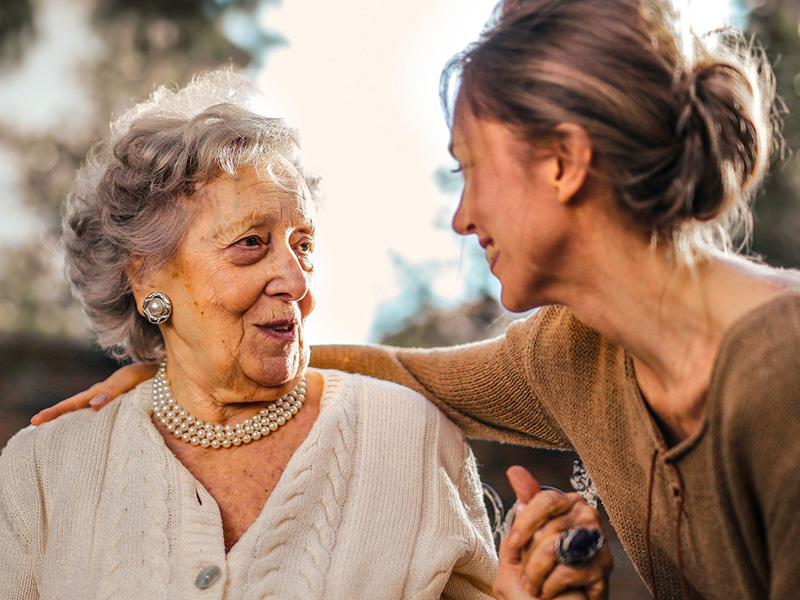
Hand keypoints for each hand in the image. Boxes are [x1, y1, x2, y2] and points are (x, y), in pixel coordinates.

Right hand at [30, 362, 157, 425]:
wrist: (170, 373)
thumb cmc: (151, 374)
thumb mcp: (132, 379)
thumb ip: (113, 391)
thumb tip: (92, 406)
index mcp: (103, 390)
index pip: (75, 402)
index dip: (56, 412)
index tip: (36, 421)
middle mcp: (104, 396)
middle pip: (77, 407)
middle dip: (57, 416)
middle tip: (35, 425)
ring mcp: (113, 401)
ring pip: (88, 412)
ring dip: (73, 421)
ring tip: (56, 434)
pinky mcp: (124, 406)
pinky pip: (104, 416)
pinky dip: (93, 422)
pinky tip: (88, 434)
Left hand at [493, 466, 611, 599]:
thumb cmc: (542, 571)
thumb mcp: (524, 538)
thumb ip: (523, 506)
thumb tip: (515, 471)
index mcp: (568, 504)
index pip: (546, 499)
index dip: (526, 522)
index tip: (514, 543)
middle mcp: (587, 516)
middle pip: (548, 528)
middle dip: (528, 558)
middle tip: (526, 575)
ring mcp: (598, 541)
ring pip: (555, 548)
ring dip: (536, 573)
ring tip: (534, 585)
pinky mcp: (603, 567)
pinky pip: (566, 572)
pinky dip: (549, 587)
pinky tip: (549, 592)